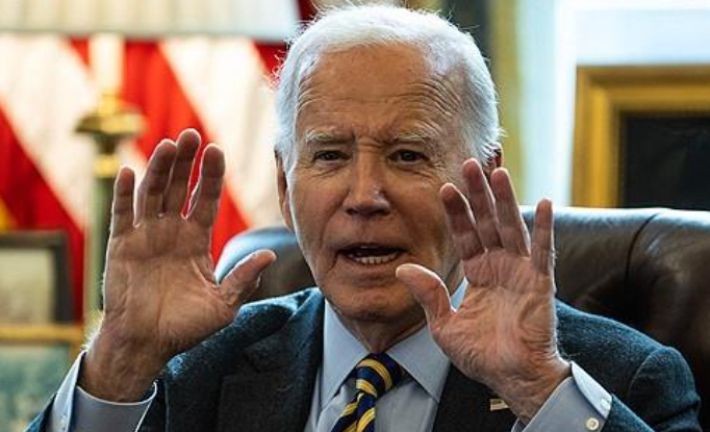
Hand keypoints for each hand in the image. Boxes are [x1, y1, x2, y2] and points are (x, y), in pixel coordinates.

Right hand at [81, 129, 274, 400]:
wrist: (147, 345)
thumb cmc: (186, 328)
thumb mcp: (223, 305)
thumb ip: (243, 279)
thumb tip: (269, 254)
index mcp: (196, 240)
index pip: (205, 199)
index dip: (210, 175)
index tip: (217, 150)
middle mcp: (171, 232)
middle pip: (178, 188)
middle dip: (186, 162)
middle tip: (193, 135)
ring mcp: (146, 236)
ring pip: (152, 193)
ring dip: (159, 168)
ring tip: (169, 145)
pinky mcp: (121, 246)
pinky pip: (122, 214)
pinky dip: (124, 193)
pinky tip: (129, 171)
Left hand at [396, 159, 568, 422]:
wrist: (511, 378)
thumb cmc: (481, 356)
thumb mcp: (443, 325)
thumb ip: (428, 294)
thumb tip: (403, 268)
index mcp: (479, 274)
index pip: (465, 235)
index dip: (456, 212)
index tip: (444, 187)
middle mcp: (500, 267)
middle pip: (487, 222)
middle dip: (477, 194)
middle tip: (468, 163)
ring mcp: (521, 272)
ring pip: (511, 228)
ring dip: (505, 200)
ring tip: (496, 172)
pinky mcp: (540, 283)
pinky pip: (543, 251)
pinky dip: (543, 227)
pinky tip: (541, 202)